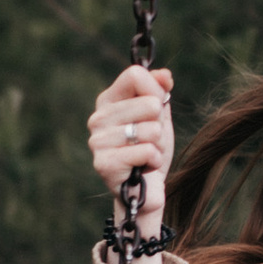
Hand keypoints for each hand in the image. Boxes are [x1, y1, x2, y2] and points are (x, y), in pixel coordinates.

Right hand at [87, 64, 174, 238]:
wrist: (147, 189)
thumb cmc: (151, 147)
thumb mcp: (159, 115)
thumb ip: (160, 91)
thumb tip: (164, 74)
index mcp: (108, 100)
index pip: (135, 75)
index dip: (156, 90)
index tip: (158, 107)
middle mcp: (98, 118)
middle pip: (148, 103)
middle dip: (160, 123)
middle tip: (150, 139)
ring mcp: (97, 141)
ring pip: (150, 130)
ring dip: (157, 145)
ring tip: (147, 154)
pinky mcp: (104, 164)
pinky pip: (147, 151)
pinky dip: (154, 161)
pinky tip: (143, 168)